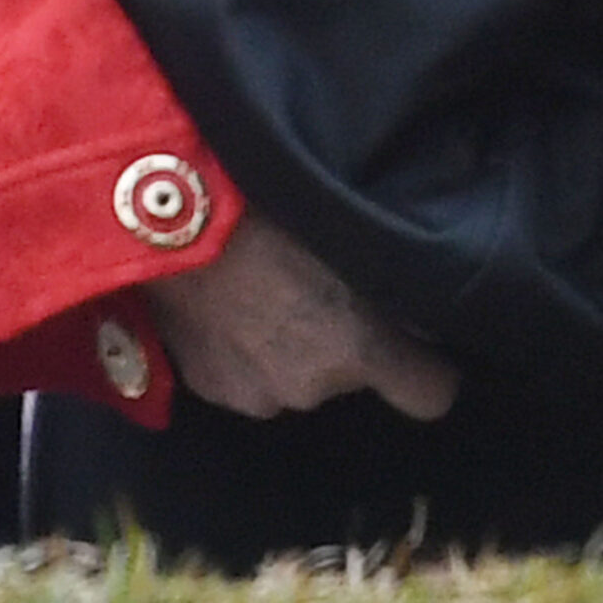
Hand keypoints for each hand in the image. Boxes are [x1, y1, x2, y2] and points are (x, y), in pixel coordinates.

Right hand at [143, 206, 459, 420]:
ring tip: (266, 284)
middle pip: (350, 374)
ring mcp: (254, 396)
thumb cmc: (270, 206)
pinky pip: (244, 373)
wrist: (170, 220)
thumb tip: (423, 306)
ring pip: (293, 374)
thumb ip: (392, 278)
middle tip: (321, 282)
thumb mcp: (351, 229)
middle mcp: (312, 387)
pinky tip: (229, 300)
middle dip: (344, 341)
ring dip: (289, 344)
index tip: (425, 347)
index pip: (431, 395)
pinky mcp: (206, 389)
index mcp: (358, 350)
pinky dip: (243, 347)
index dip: (432, 371)